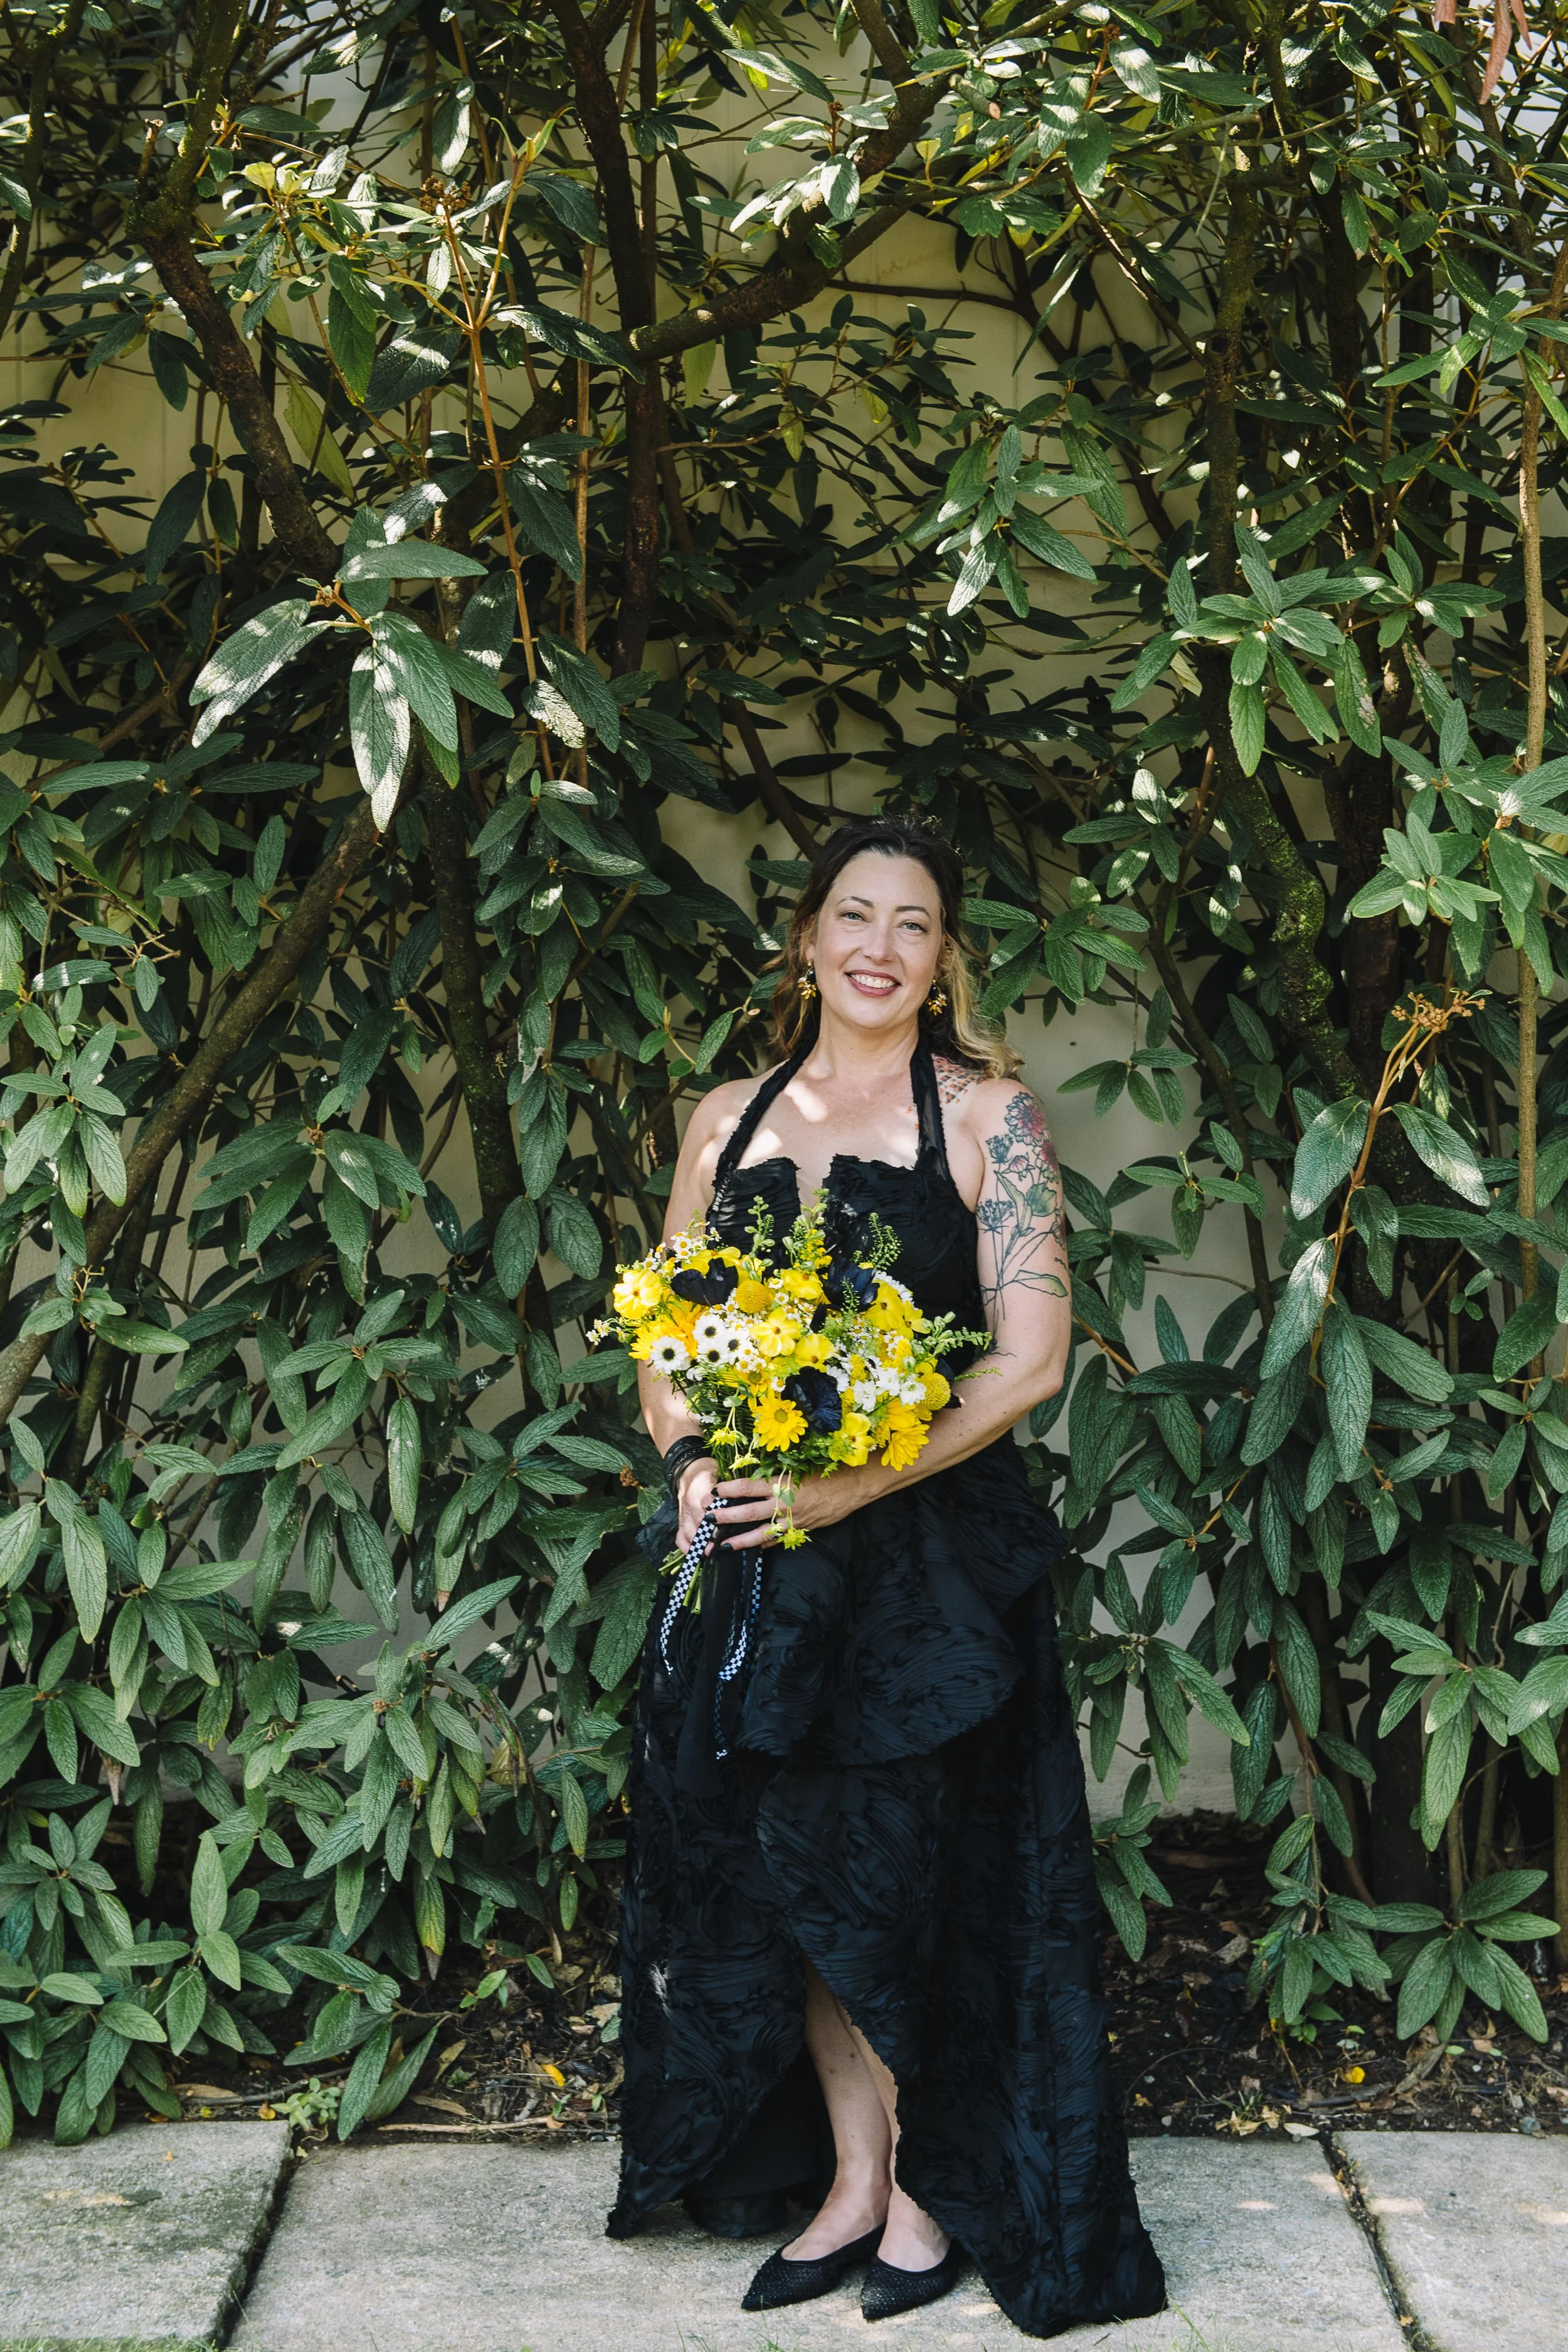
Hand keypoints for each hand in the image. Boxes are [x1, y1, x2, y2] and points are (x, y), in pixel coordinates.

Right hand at [674, 1454, 719, 1549]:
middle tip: (718, 1547)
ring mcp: (684, 1512)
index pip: (707, 1509)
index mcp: (700, 1489)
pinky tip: (692, 1553)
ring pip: (687, 1532)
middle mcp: (689, 1502)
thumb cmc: (708, 1471)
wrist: (688, 1469)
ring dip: (697, 1544)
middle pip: (697, 1524)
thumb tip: (739, 1499)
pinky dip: (684, 1546)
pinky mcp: (681, 1519)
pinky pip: (679, 1535)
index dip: (716, 1521)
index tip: (726, 1530)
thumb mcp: (718, 1472)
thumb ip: (727, 1486)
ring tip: (709, 1553)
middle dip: (708, 1537)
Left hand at [713, 1464, 876, 1549]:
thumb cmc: (824, 1474)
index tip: (715, 1489)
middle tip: (708, 1519)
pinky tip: (750, 1549)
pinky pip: (777, 1540)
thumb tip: (751, 1481)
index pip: (749, 1486)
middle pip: (749, 1512)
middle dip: (726, 1516)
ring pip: (760, 1533)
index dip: (730, 1488)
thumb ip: (775, 1478)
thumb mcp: (797, 1470)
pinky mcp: (799, 1531)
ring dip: (740, 1539)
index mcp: (781, 1484)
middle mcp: (783, 1504)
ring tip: (723, 1545)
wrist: (850, 1488)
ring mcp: (791, 1521)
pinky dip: (763, 1545)